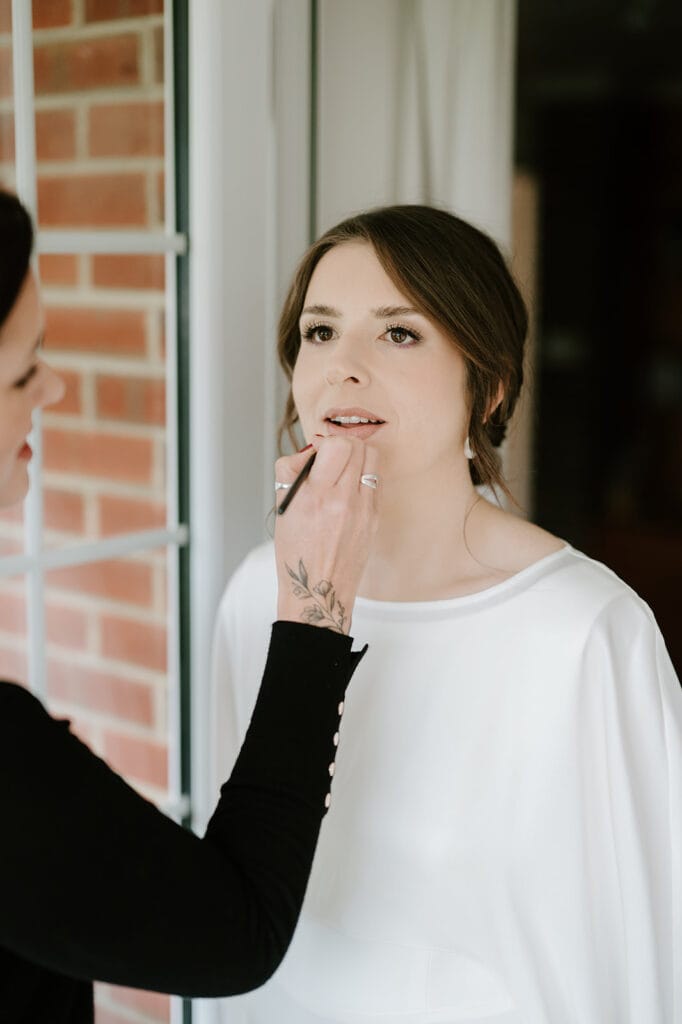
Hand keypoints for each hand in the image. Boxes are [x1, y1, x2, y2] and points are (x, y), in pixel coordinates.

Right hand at [274, 436, 379, 633]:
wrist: (319, 591)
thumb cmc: (296, 552)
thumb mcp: (283, 509)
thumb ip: (293, 472)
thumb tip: (312, 450)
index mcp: (314, 497)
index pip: (335, 446)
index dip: (325, 442)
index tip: (317, 452)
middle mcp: (342, 500)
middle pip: (357, 446)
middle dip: (342, 445)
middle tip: (331, 457)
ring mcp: (364, 509)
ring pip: (372, 458)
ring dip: (356, 457)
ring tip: (342, 471)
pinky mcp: (375, 518)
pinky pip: (375, 480)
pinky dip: (363, 478)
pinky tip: (350, 491)